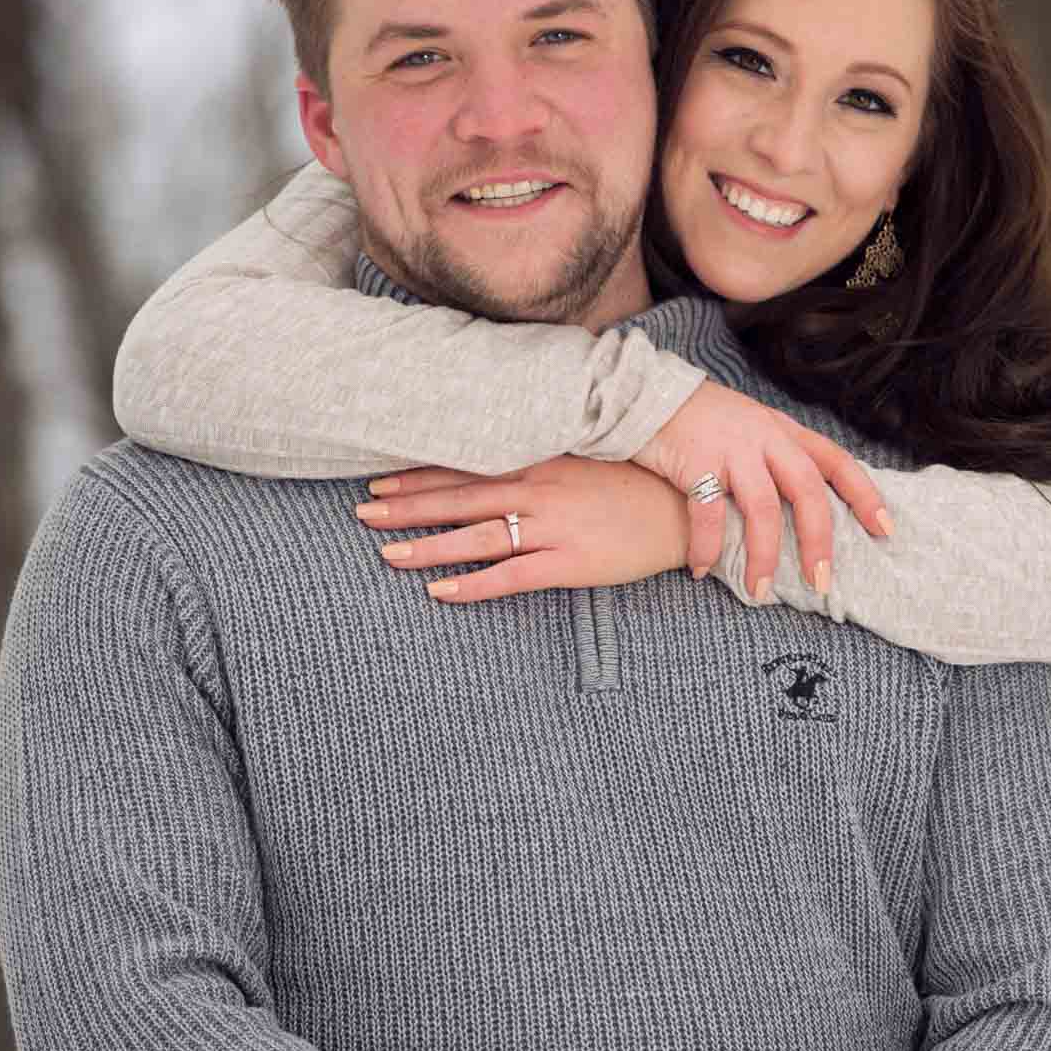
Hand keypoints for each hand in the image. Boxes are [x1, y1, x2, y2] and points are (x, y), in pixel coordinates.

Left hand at [355, 456, 690, 602]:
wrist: (687, 509)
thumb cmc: (635, 483)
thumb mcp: (584, 458)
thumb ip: (541, 458)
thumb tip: (499, 460)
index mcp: (539, 462)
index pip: (465, 467)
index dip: (418, 474)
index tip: (378, 478)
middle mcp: (538, 490)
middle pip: (458, 498)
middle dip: (407, 505)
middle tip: (363, 511)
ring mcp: (552, 527)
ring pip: (476, 538)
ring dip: (428, 546)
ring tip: (387, 554)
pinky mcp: (570, 562)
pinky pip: (512, 576)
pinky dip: (473, 585)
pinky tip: (439, 592)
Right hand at [632, 380, 890, 598]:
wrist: (642, 392)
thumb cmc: (694, 419)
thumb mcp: (746, 426)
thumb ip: (772, 454)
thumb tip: (797, 501)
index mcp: (781, 429)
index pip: (836, 461)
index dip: (865, 496)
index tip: (885, 530)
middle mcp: (763, 436)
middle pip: (807, 491)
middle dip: (818, 541)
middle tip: (821, 582)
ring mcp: (730, 447)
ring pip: (763, 509)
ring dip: (763, 555)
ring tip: (759, 590)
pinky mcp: (695, 460)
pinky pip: (708, 512)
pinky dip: (707, 547)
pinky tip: (701, 569)